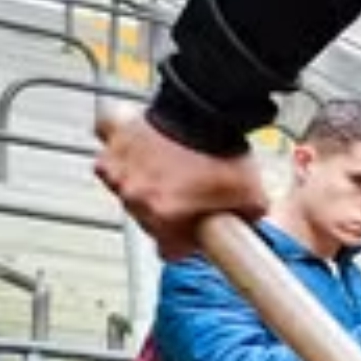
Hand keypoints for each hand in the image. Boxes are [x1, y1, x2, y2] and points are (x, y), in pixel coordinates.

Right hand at [92, 102, 268, 259]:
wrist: (208, 109)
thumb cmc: (225, 153)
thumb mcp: (252, 198)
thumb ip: (246, 220)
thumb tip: (248, 227)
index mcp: (163, 216)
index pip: (168, 250)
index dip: (185, 244)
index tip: (193, 234)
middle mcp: (134, 196)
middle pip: (146, 218)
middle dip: (165, 210)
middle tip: (188, 194)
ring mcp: (118, 166)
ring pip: (125, 184)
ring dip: (141, 179)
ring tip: (170, 166)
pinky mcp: (113, 138)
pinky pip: (108, 142)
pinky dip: (120, 143)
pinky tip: (141, 142)